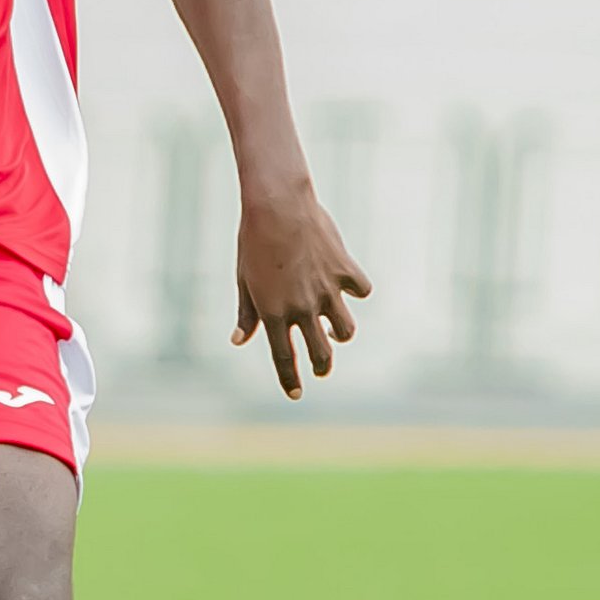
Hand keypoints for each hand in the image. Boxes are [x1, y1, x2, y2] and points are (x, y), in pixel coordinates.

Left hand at [233, 184, 370, 398]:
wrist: (278, 206)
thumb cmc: (253, 241)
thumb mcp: (244, 280)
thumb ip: (246, 313)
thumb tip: (238, 341)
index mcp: (273, 313)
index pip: (284, 359)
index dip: (290, 380)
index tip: (296, 394)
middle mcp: (302, 308)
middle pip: (320, 353)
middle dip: (321, 366)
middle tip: (320, 366)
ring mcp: (327, 291)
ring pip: (345, 330)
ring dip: (340, 334)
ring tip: (332, 327)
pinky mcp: (345, 271)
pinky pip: (361, 291)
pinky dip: (356, 291)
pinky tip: (347, 285)